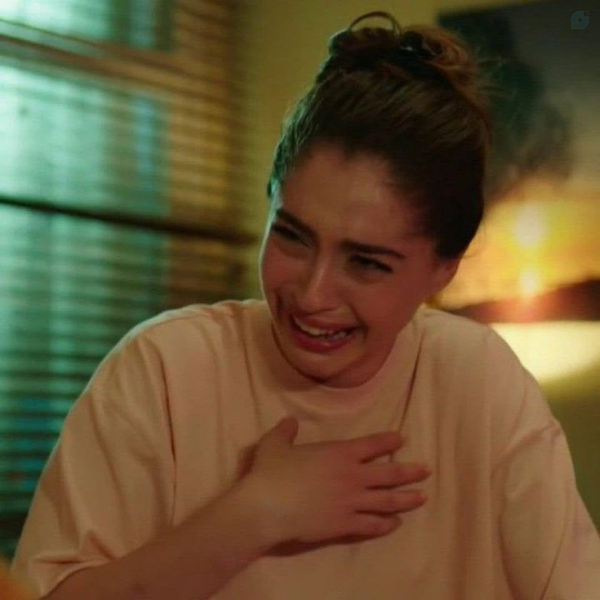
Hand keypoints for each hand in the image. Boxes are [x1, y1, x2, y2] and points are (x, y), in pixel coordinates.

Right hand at [239, 416, 429, 548]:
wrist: (268, 508)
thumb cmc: (272, 472)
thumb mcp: (275, 443)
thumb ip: (285, 431)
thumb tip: (289, 421)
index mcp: (340, 453)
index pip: (373, 444)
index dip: (389, 440)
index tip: (402, 438)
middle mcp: (353, 476)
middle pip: (390, 473)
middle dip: (411, 471)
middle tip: (426, 471)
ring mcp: (352, 502)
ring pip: (388, 501)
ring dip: (407, 499)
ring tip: (422, 498)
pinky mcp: (345, 525)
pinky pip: (372, 525)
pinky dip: (386, 524)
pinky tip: (395, 524)